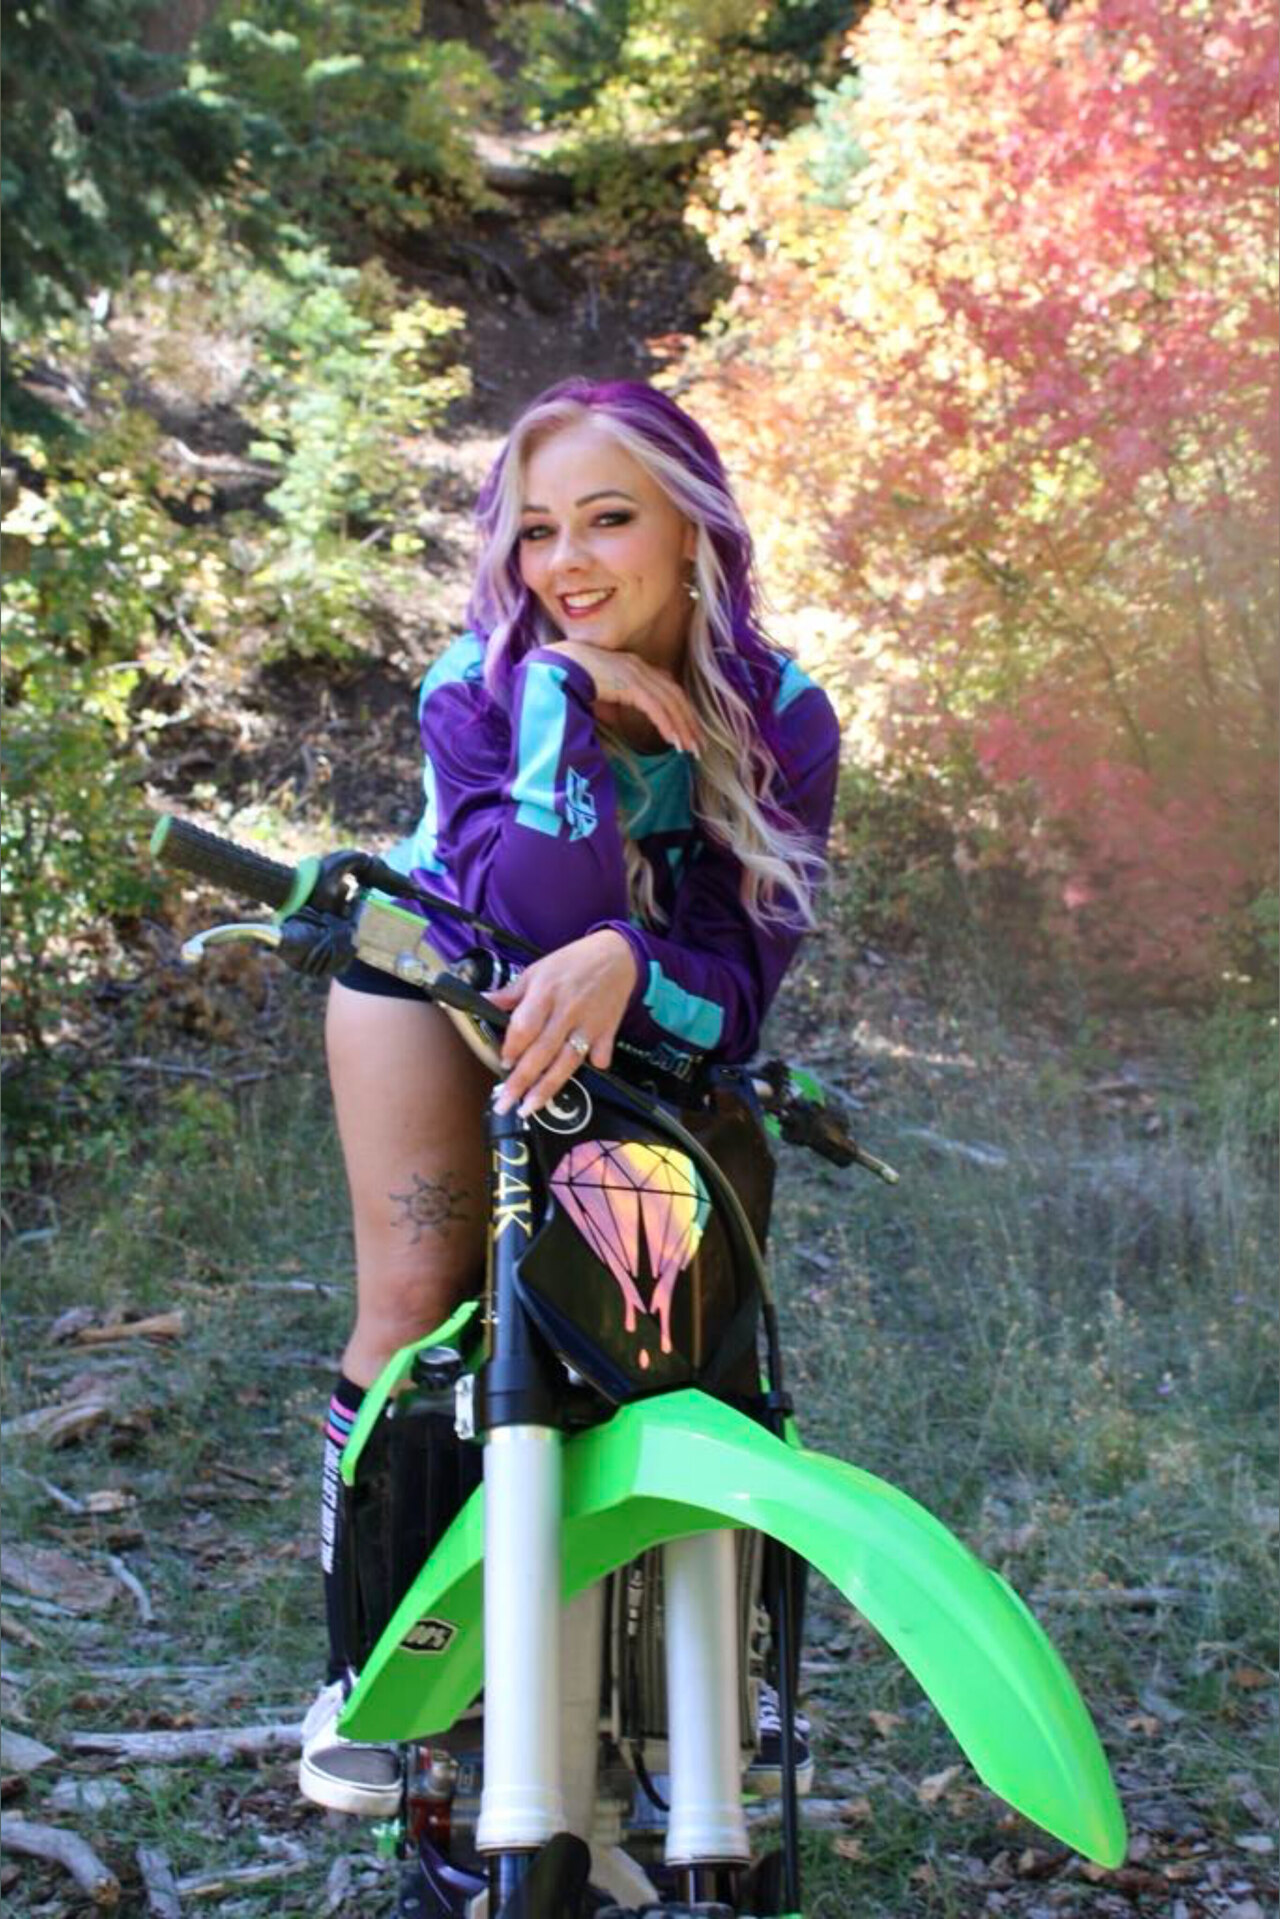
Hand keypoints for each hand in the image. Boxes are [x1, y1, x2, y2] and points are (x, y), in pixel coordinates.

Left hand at [487, 928, 638, 1116]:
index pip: (525, 1027)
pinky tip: (581, 1078)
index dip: (512, 1048)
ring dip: (548, 1087)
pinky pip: (599, 1056)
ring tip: (531, 1106)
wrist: (616, 955)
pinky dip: (593, 1067)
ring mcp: (588, 1024)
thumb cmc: (572, 962)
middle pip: (542, 1052)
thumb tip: (481, 1000)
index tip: (503, 1062)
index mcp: (545, 993)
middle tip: (506, 1102)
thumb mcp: (536, 971)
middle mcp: (567, 1011)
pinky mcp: (607, 1032)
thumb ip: (510, 993)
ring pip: (567, 1062)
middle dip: (522, 1081)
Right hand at [547, 640, 701, 756]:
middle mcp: (640, 667)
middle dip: (689, 723)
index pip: (668, 690)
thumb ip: (614, 707)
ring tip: (690, 749)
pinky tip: (674, 741)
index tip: (689, 734)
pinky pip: (655, 706)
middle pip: (675, 696)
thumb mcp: (599, 696)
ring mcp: (635, 672)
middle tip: (698, 747)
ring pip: (670, 703)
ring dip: (682, 727)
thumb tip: (620, 727)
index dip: (681, 712)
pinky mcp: (629, 682)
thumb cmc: (570, 680)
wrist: (554, 665)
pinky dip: (667, 724)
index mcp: (635, 668)